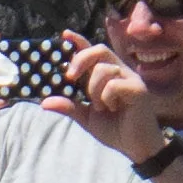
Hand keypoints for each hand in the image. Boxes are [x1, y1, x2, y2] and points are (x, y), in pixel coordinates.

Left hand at [48, 35, 168, 161]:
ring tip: (102, 107)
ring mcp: (131, 78)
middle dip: (81, 59)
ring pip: (104, 69)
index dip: (79, 41)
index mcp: (107, 75)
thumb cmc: (115, 129)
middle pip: (99, 49)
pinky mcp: (138, 89)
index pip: (92, 51)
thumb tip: (44, 103)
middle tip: (71, 77)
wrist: (135, 147)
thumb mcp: (86, 117)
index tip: (64, 36)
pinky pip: (114, 84)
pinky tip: (113, 108)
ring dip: (95, 89)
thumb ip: (69, 107)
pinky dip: (107, 97)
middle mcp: (119, 72)